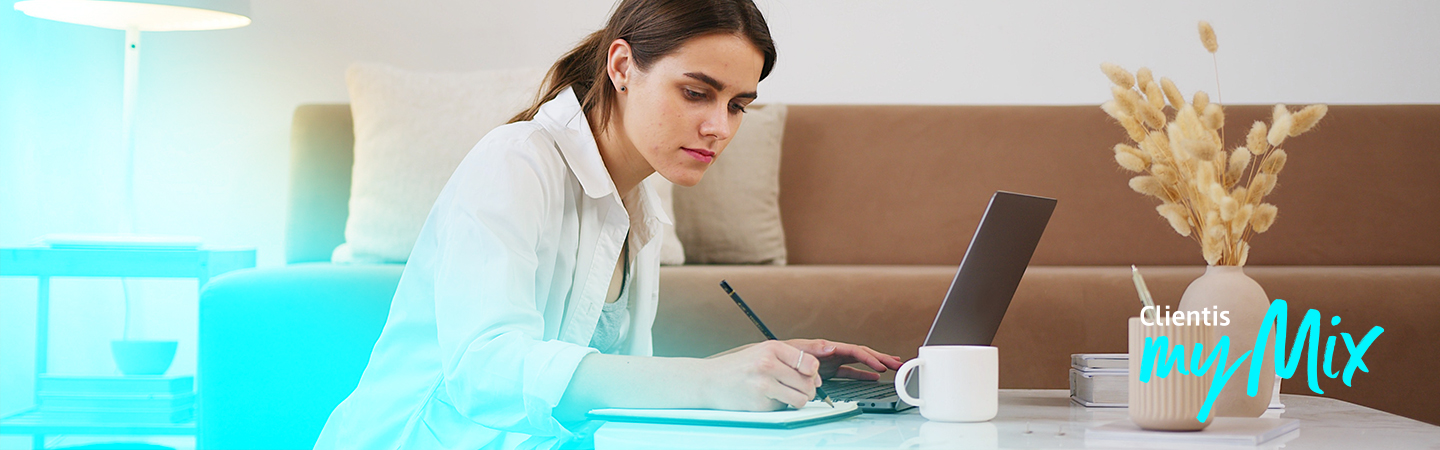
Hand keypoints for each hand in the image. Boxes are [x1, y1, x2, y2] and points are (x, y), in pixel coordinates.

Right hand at [700, 340, 821, 410]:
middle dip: (807, 389)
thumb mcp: (762, 352)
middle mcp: (768, 364)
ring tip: (783, 394)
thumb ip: (790, 359)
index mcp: (772, 348)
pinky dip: (778, 405)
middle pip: (808, 383)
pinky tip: (765, 397)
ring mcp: (763, 384)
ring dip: (796, 400)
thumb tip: (816, 377)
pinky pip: (783, 408)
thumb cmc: (738, 366)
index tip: (809, 376)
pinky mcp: (759, 403)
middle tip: (795, 388)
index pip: (810, 363)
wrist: (710, 380)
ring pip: (800, 398)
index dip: (813, 373)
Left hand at [779, 339, 904, 380]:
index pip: (854, 351)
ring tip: (892, 367)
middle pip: (862, 354)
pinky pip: (851, 372)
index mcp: (828, 347)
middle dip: (880, 358)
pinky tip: (874, 377)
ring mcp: (832, 362)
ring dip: (876, 364)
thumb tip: (831, 347)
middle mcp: (833, 352)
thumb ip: (814, 349)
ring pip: (859, 362)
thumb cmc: (782, 353)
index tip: (881, 366)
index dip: (869, 358)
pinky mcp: (829, 371)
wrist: (771, 361)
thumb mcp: (797, 349)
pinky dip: (863, 374)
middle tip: (897, 363)